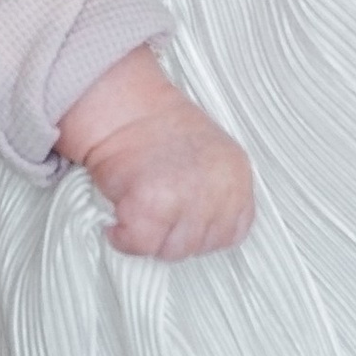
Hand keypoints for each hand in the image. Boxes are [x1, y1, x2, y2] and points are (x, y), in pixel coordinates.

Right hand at [59, 53, 253, 261]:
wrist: (121, 104)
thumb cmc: (155, 128)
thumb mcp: (209, 156)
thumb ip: (215, 193)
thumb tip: (201, 229)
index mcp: (236, 177)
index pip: (233, 232)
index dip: (202, 230)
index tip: (180, 217)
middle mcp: (219, 189)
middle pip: (199, 245)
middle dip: (171, 233)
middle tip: (152, 205)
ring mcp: (188, 198)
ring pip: (171, 250)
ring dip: (148, 235)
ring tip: (136, 202)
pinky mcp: (152, 204)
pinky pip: (140, 244)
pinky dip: (123, 237)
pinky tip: (118, 218)